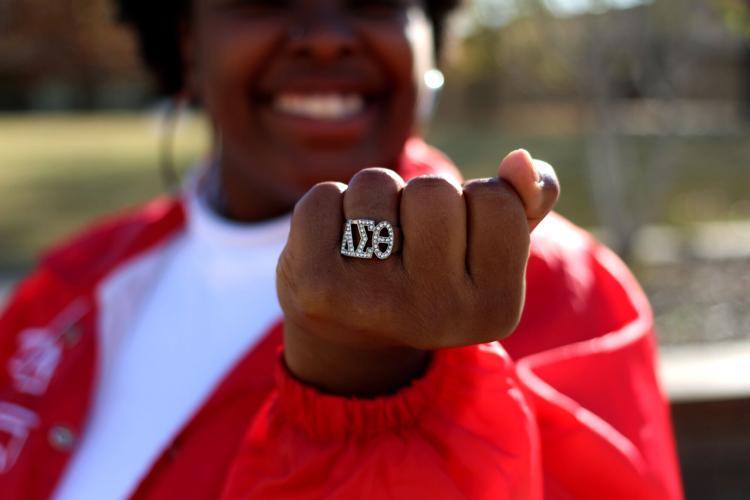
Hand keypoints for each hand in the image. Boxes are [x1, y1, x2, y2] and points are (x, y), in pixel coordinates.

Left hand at [277, 150, 558, 395]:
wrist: (347, 329)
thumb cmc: (425, 277)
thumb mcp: (482, 251)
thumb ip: (520, 206)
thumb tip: (522, 161)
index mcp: (495, 311)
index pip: (497, 200)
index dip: (472, 201)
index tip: (455, 242)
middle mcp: (439, 316)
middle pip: (435, 191)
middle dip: (418, 198)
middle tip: (406, 243)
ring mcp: (374, 305)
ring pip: (377, 185)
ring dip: (370, 200)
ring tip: (367, 246)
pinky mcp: (318, 288)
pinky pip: (323, 197)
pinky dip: (326, 209)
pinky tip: (331, 250)